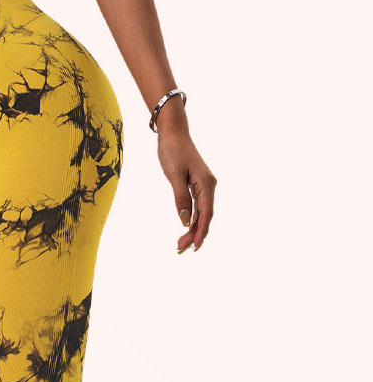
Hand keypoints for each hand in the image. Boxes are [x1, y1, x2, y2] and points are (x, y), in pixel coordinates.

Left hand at [157, 125, 216, 252]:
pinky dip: (191, 218)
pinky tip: (186, 228)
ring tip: (181, 244)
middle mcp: (209, 186)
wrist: (173, 132)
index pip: (206, 213)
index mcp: (206, 183)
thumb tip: (185, 221)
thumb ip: (181, 198)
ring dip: (192, 228)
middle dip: (194, 234)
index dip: (201, 231)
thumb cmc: (173, 150)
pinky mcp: (197, 185)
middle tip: (181, 249)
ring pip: (201, 212)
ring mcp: (204, 185)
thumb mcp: (174, 175)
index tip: (194, 246)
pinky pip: (197, 206)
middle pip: (204, 216)